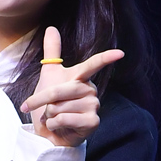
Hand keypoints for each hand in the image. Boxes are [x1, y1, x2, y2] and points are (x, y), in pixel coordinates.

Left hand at [20, 27, 123, 146]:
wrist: (49, 133)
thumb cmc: (50, 105)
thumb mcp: (48, 77)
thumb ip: (52, 53)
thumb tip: (51, 27)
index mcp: (82, 78)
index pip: (94, 65)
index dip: (106, 59)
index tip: (120, 53)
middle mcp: (91, 90)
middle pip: (60, 90)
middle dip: (42, 99)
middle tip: (39, 107)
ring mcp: (94, 106)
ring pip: (60, 106)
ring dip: (49, 115)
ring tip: (55, 119)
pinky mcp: (92, 122)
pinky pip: (65, 118)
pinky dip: (54, 125)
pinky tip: (59, 127)